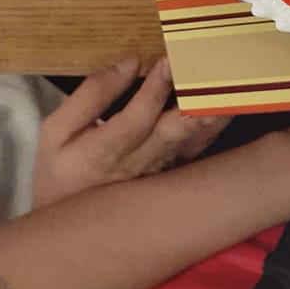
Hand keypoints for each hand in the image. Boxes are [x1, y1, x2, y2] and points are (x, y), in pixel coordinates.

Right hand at [32, 57, 227, 208]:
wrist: (71, 228)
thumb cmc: (61, 170)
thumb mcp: (56, 132)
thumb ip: (90, 96)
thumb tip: (130, 63)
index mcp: (100, 155)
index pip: (133, 122)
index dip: (153, 92)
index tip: (167, 60)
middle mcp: (135, 167)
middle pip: (171, 135)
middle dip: (192, 102)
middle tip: (209, 72)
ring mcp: (159, 174)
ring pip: (192, 142)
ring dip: (214, 114)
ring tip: (231, 84)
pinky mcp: (174, 174)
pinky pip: (201, 149)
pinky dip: (218, 126)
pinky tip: (233, 102)